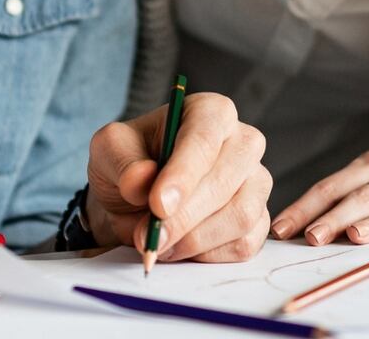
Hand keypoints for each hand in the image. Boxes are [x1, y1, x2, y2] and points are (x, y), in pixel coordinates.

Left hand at [85, 91, 270, 262]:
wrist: (135, 201)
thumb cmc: (128, 165)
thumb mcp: (109, 152)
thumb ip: (123, 163)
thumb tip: (141, 180)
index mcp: (209, 111)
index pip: (205, 137)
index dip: (183, 173)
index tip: (158, 205)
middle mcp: (242, 141)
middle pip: (225, 180)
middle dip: (184, 216)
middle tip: (148, 238)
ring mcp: (256, 181)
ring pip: (239, 215)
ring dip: (193, 240)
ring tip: (158, 242)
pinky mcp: (259, 219)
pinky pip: (244, 244)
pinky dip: (207, 256)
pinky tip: (181, 248)